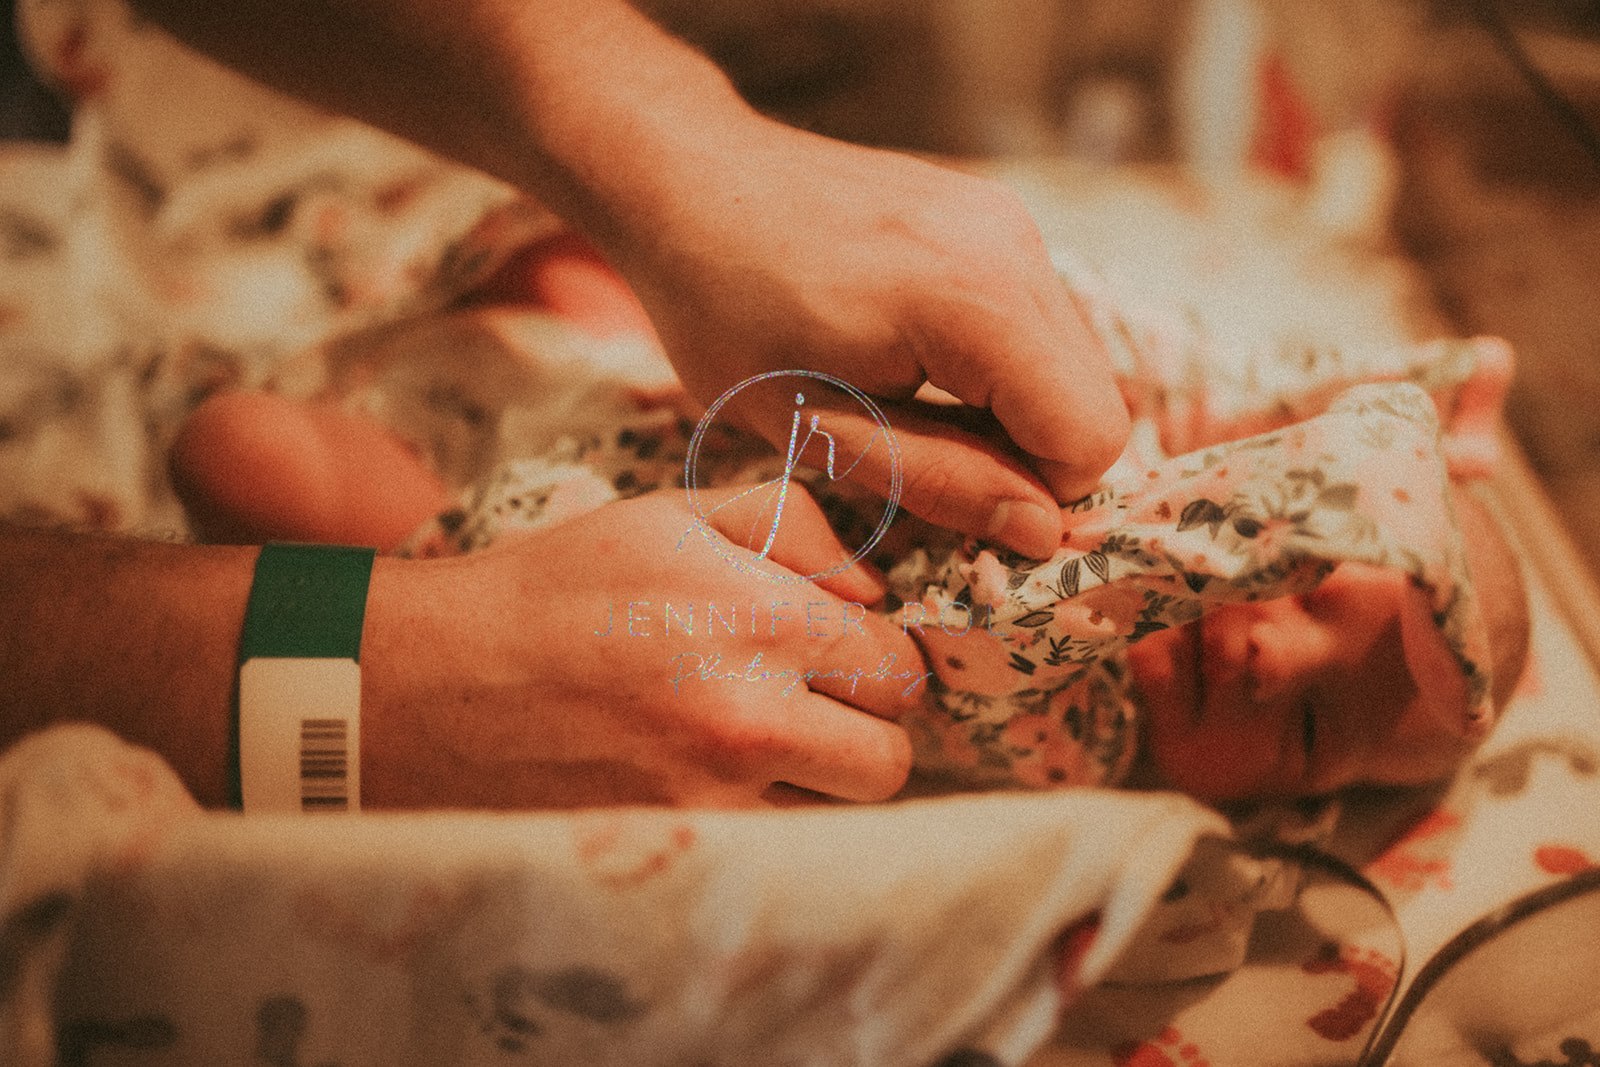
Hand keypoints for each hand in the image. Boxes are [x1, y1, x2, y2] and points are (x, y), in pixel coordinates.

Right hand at [363, 487, 924, 807]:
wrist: (429, 686)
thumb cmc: (553, 589)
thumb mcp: (668, 515)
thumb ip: (790, 524)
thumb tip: (869, 587)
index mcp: (759, 619)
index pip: (898, 668)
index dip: (876, 658)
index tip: (840, 655)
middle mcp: (750, 719)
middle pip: (890, 760)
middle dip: (863, 731)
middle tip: (812, 706)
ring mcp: (712, 801)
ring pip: (834, 816)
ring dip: (813, 783)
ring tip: (749, 741)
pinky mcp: (673, 854)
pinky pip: (771, 850)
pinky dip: (759, 820)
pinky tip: (711, 780)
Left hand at [605, 117, 1130, 557]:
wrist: (688, 184)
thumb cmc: (728, 315)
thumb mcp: (817, 430)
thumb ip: (941, 482)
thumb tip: (1045, 534)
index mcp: (974, 300)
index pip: (1090, 436)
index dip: (1036, 495)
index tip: (954, 503)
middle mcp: (1015, 246)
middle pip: (1095, 400)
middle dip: (1026, 456)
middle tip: (921, 461)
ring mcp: (1010, 220)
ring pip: (1072, 363)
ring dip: (1010, 412)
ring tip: (909, 409)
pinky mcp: (994, 215)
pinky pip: (1040, 322)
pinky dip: (998, 367)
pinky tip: (916, 364)